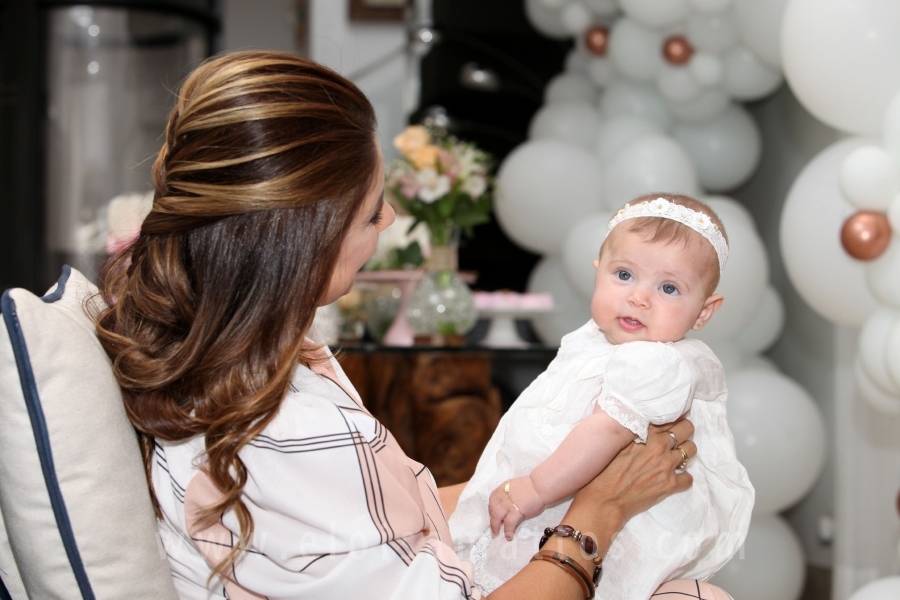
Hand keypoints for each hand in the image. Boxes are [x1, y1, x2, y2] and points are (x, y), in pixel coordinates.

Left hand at [489, 476, 543, 539]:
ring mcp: (508, 504)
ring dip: (495, 526)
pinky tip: (509, 537)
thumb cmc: (532, 485)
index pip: (492, 498)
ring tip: (496, 534)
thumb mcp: (516, 486)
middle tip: (494, 526)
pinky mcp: (515, 511)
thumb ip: (511, 493)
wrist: (540, 486)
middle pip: (492, 508)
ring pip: (496, 516)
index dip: (492, 507)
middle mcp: (503, 495)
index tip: (493, 514)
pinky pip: (509, 523)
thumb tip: (511, 502)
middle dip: (491, 518)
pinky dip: (508, 531)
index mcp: (503, 488)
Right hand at [567, 418, 696, 533]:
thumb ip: (634, 433)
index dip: (670, 418)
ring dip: (684, 451)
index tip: (670, 419)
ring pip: (691, 450)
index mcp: (647, 435)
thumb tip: (643, 425)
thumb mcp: (618, 445)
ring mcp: (668, 467)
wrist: (605, 500)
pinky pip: (689, 478)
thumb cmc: (605, 471)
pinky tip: (673, 477)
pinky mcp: (670, 486)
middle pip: (686, 428)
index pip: (669, 418)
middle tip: (677, 434)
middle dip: (683, 429)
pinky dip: (683, 477)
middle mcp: (661, 448)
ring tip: (675, 455)